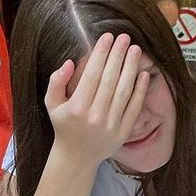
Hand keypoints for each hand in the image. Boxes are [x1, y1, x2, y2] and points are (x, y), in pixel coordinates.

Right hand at [45, 33, 149, 171]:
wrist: (76, 158)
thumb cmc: (64, 126)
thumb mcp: (52, 104)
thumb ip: (56, 82)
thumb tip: (70, 62)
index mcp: (76, 108)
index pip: (91, 75)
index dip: (101, 54)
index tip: (107, 38)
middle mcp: (95, 116)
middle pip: (110, 80)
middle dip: (118, 56)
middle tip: (125, 38)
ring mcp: (111, 125)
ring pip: (124, 91)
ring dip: (131, 68)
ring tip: (135, 50)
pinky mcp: (123, 132)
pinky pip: (134, 107)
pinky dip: (140, 90)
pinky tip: (143, 74)